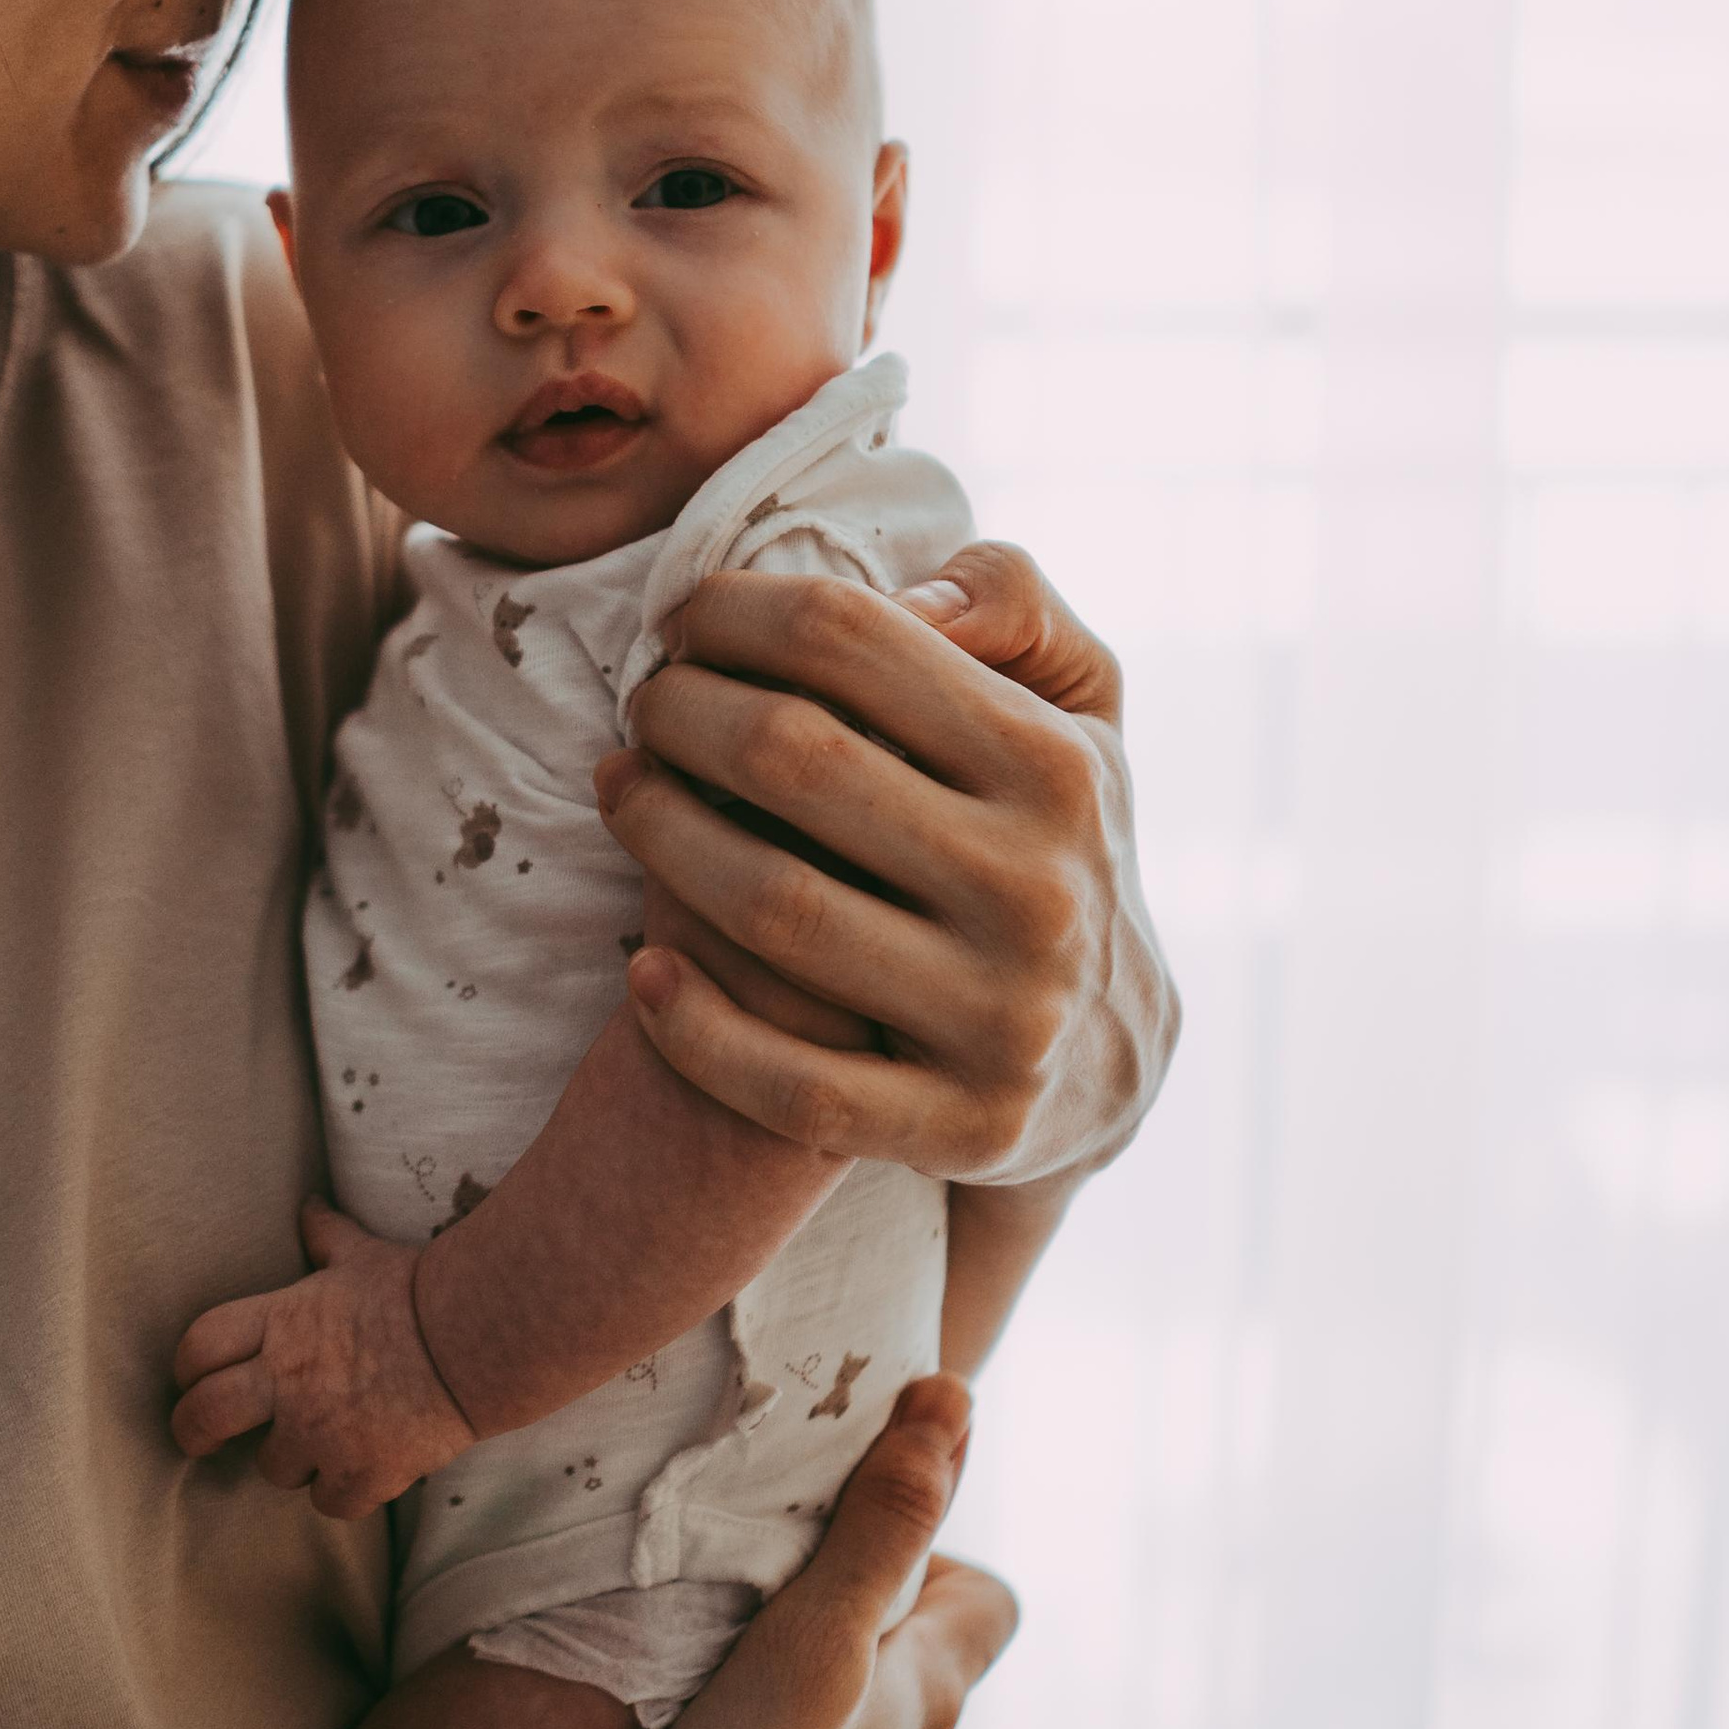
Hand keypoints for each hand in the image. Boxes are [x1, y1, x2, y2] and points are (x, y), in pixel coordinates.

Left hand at [170, 1207, 475, 1519]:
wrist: (474, 1337)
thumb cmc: (417, 1290)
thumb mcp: (362, 1255)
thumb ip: (326, 1237)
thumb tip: (309, 1205)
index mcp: (282, 1323)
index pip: (200, 1345)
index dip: (185, 1366)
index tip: (188, 1378)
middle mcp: (288, 1382)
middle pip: (205, 1416)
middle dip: (193, 1431)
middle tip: (200, 1440)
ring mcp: (321, 1433)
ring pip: (272, 1468)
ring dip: (291, 1460)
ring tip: (319, 1446)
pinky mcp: (360, 1473)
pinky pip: (329, 1502)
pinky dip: (341, 1492)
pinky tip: (359, 1473)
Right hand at [594, 1376, 1019, 1728]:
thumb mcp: (810, 1642)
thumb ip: (880, 1524)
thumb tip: (955, 1402)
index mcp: (925, 1710)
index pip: (989, 1603)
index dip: (940, 1554)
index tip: (851, 1538)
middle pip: (928, 1694)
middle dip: (865, 1645)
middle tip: (763, 1616)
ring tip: (726, 1726)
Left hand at [595, 539, 1179, 1184]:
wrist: (1110, 1050)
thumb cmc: (1047, 835)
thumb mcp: (1077, 706)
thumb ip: (1011, 604)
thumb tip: (912, 600)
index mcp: (1054, 766)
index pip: (848, 639)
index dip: (734, 612)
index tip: (683, 622)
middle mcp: (1036, 890)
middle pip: (794, 759)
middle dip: (681, 711)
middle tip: (643, 706)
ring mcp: (1001, 1019)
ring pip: (775, 910)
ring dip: (658, 835)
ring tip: (618, 793)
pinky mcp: (960, 1127)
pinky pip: (792, 1087)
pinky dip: (695, 1027)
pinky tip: (643, 972)